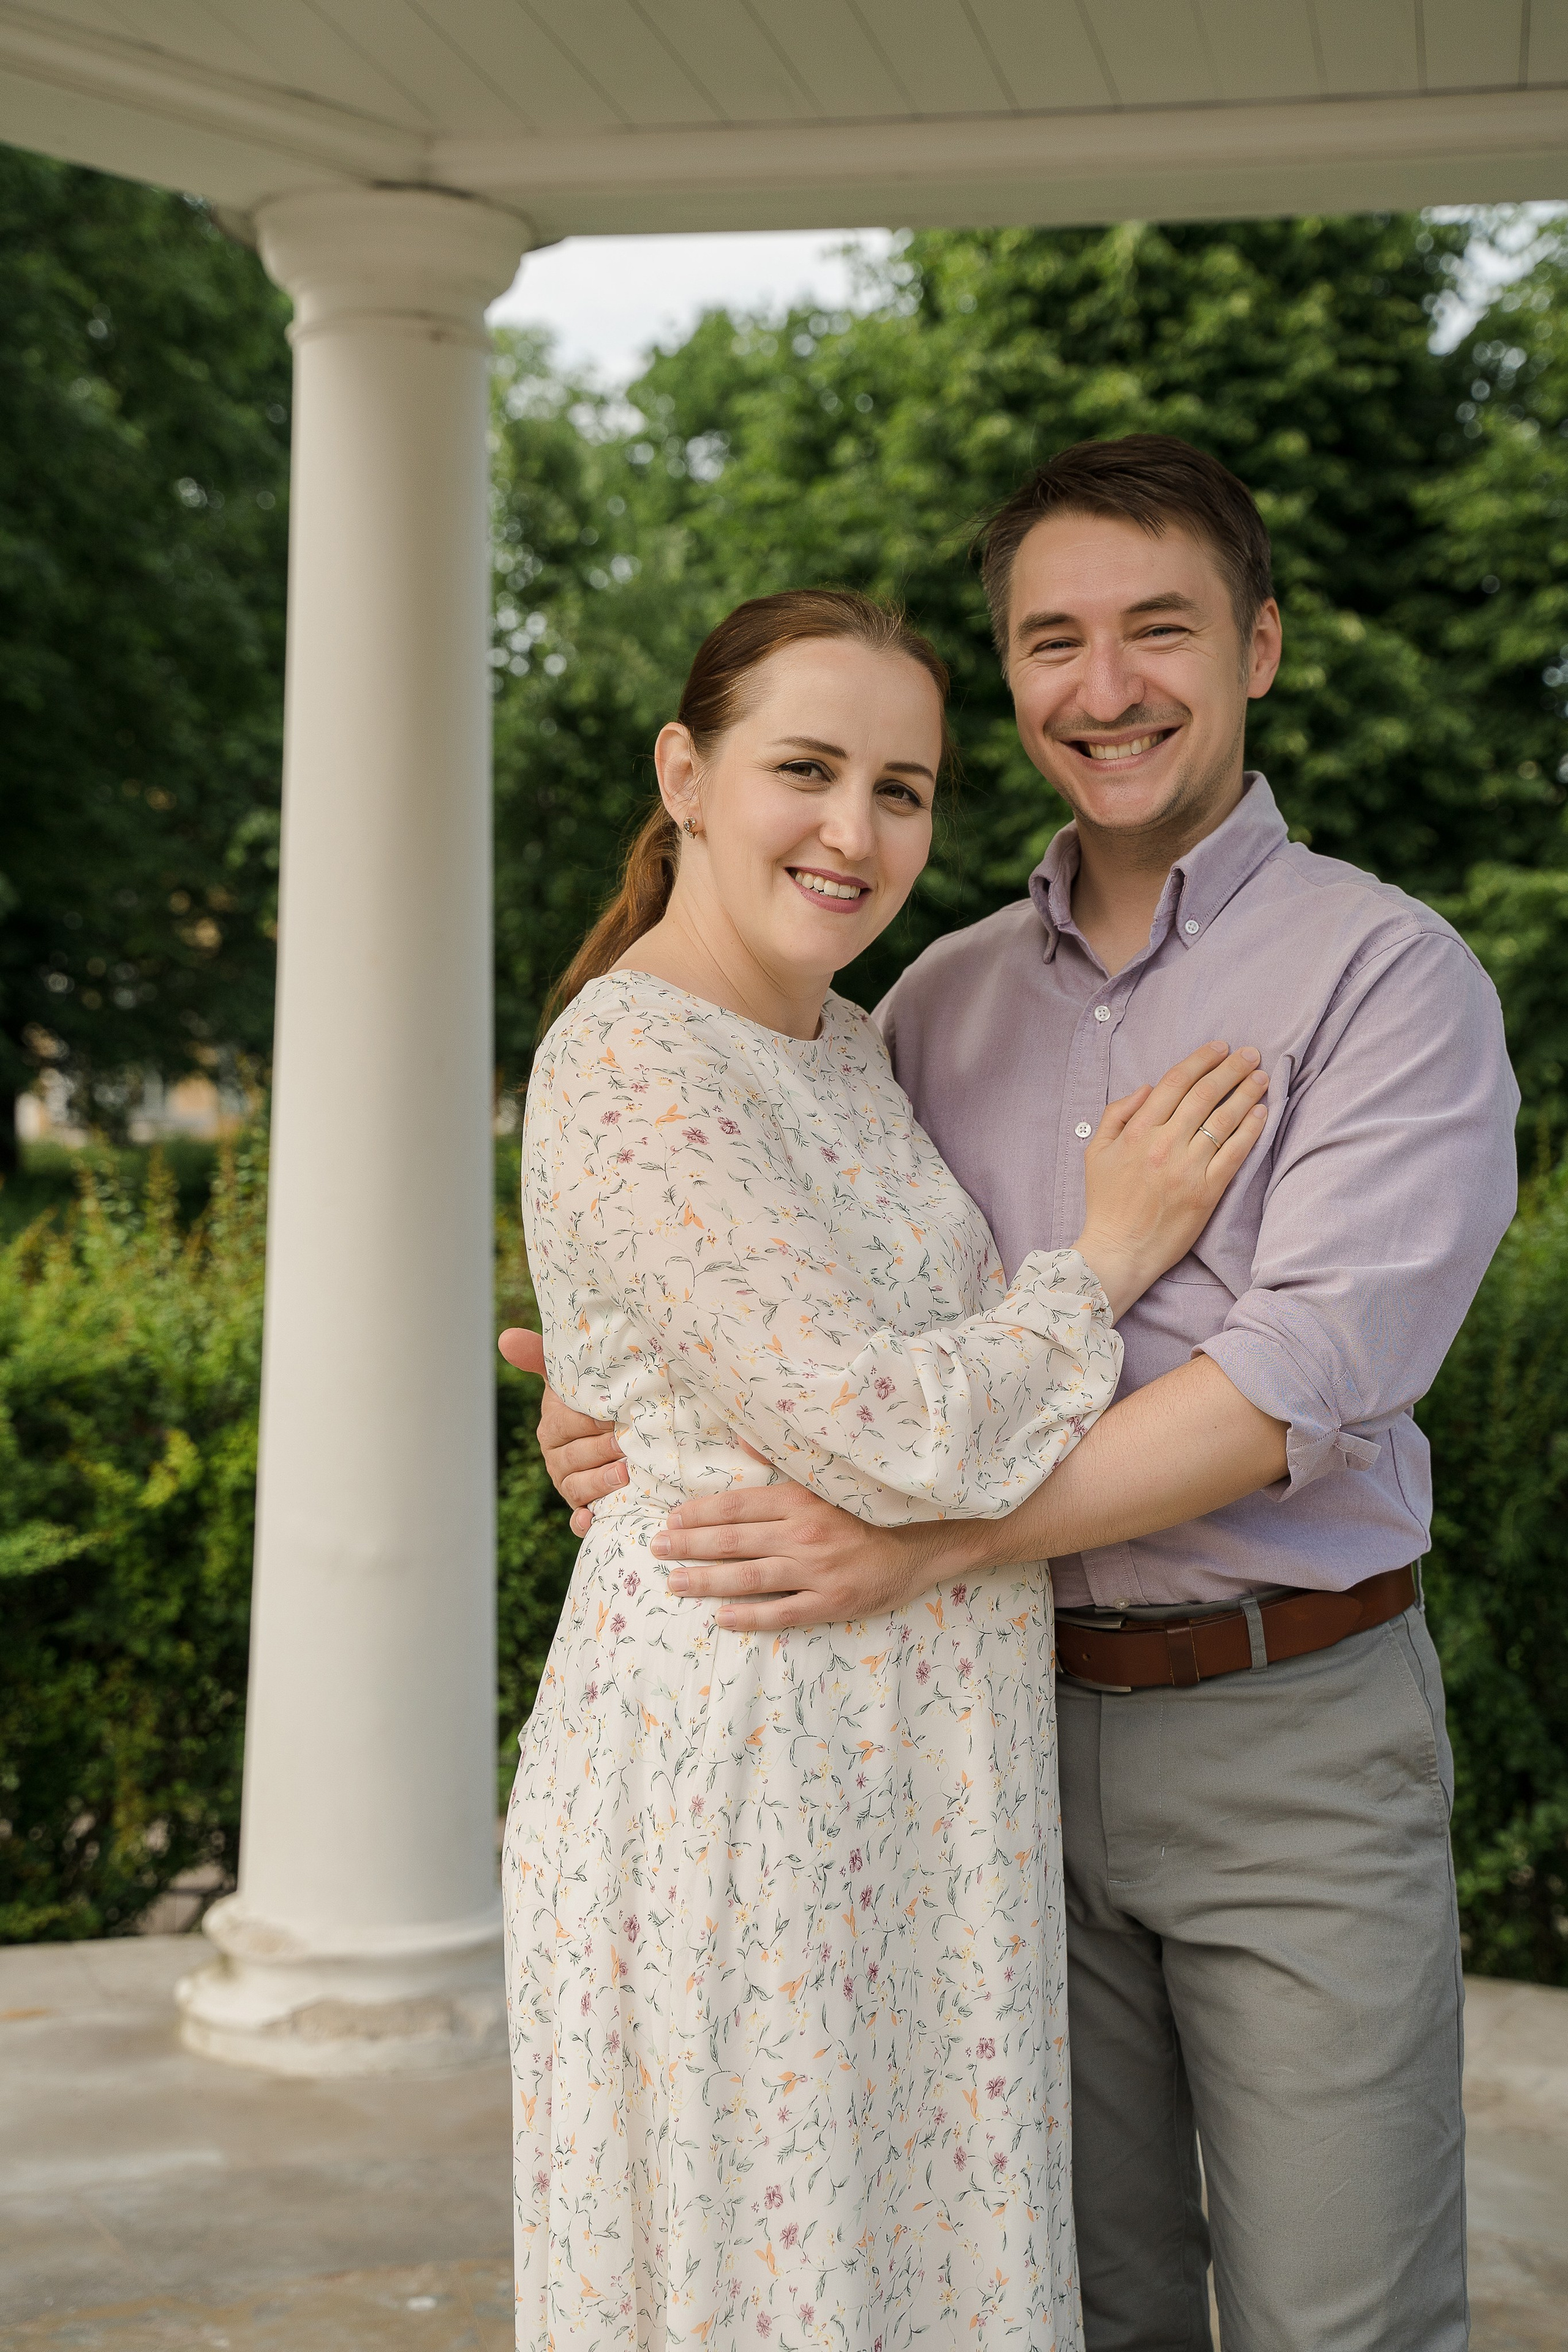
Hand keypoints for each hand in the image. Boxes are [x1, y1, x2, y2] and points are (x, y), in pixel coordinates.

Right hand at [498, 1328, 626, 1533]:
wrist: (617, 1420)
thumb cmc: (591, 1396)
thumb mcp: (568, 1375)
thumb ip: (540, 1355)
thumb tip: (506, 1337)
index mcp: (552, 1426)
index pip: (564, 1425)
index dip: (587, 1423)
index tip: (611, 1419)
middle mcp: (557, 1457)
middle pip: (573, 1459)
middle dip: (599, 1454)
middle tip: (625, 1446)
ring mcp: (569, 1482)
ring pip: (576, 1488)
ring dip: (598, 1484)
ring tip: (624, 1475)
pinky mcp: (584, 1505)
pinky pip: (578, 1518)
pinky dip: (583, 1522)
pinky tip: (591, 1522)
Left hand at [650, 1481, 981, 1631]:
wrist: (926, 1541)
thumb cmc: (874, 1507)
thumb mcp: (831, 1477)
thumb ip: (785, 1459)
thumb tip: (742, 1433)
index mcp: (801, 1498)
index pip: (736, 1505)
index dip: (699, 1513)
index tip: (670, 1517)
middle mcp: (802, 1533)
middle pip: (732, 1540)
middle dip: (688, 1545)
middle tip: (655, 1548)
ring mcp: (815, 1571)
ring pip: (747, 1576)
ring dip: (704, 1580)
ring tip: (673, 1582)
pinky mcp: (830, 1603)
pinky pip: (780, 1612)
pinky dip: (747, 1615)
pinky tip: (719, 1616)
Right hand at [1074, 1041, 1267, 1316]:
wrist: (1119, 1250)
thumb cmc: (1106, 1203)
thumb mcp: (1097, 1152)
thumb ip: (1117, 1115)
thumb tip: (1147, 1089)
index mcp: (1138, 1132)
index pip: (1174, 1084)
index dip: (1200, 1061)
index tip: (1219, 1047)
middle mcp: (1164, 1145)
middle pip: (1204, 1095)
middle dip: (1230, 1069)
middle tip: (1251, 1054)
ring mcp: (1188, 1168)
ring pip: (1223, 1120)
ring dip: (1246, 1094)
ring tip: (1261, 1078)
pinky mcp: (1207, 1192)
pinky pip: (1234, 1154)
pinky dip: (1250, 1131)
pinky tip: (1262, 1113)